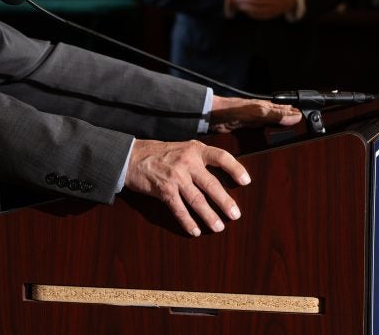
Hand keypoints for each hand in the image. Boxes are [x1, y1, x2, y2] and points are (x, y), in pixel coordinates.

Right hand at [125, 139, 248, 236]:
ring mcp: (175, 176)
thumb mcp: (183, 148)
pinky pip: (179, 209)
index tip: (246, 181)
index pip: (221, 157)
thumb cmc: (161, 154)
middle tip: (236, 215)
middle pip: (211, 184)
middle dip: (225, 202)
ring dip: (209, 216)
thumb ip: (200, 159)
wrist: (132, 157)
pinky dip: (188, 222)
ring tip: (219, 227)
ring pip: (197, 200)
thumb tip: (222, 176)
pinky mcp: (164, 190)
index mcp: (195, 150)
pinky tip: (195, 230)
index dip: (235, 168)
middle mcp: (187, 162)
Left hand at [208, 95, 301, 132]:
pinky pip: (264, 132)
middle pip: (282, 116)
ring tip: (294, 137)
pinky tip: (273, 140)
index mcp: (268, 106)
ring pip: (274, 124)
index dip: (299, 114)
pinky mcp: (248, 129)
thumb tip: (297, 117)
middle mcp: (264, 112)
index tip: (312, 119)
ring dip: (283, 129)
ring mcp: (256, 121)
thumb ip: (276, 115)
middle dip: (293, 121)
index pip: (288, 110)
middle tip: (307, 128)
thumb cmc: (234, 110)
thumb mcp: (258, 112)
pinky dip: (271, 135)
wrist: (213, 116)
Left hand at [227, 0, 297, 19]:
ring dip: (250, 9)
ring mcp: (274, 9)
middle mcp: (275, 2)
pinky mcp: (273, 15)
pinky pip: (263, 16)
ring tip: (241, 7)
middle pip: (259, 2)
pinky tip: (248, 13)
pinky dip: (255, 15)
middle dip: (249, 1)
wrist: (293, 0)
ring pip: (260, 10)